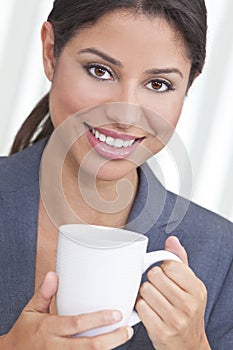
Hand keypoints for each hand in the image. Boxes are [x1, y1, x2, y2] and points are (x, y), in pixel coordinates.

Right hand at [2, 272, 132, 349]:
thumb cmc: (25, 331)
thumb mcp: (31, 310)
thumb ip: (44, 293)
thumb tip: (53, 275)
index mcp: (50, 328)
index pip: (77, 323)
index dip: (98, 320)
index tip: (116, 314)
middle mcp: (56, 346)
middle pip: (89, 346)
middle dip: (112, 339)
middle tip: (126, 329)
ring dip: (109, 348)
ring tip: (123, 336)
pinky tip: (108, 347)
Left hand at [136, 236, 210, 349]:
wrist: (189, 345)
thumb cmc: (186, 310)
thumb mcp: (189, 285)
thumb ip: (180, 261)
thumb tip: (172, 240)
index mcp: (197, 289)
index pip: (169, 265)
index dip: (163, 268)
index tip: (165, 275)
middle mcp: (188, 304)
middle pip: (154, 275)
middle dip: (152, 280)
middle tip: (158, 288)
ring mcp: (175, 319)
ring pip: (145, 290)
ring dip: (145, 294)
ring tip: (154, 300)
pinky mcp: (161, 331)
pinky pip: (140, 307)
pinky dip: (141, 307)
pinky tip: (149, 310)